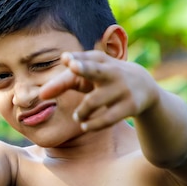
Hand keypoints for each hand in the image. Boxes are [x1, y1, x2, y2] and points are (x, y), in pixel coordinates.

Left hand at [38, 50, 158, 131]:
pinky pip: (107, 118)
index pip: (85, 60)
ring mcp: (122, 89)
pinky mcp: (130, 106)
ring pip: (93, 102)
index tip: (66, 60)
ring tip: (78, 116)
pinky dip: (92, 124)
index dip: (75, 60)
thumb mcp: (88, 77)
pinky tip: (84, 126)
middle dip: (83, 68)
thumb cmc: (105, 79)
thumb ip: (64, 81)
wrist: (145, 87)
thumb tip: (41, 94)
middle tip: (72, 66)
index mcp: (100, 61)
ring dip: (82, 112)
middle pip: (95, 70)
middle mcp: (111, 72)